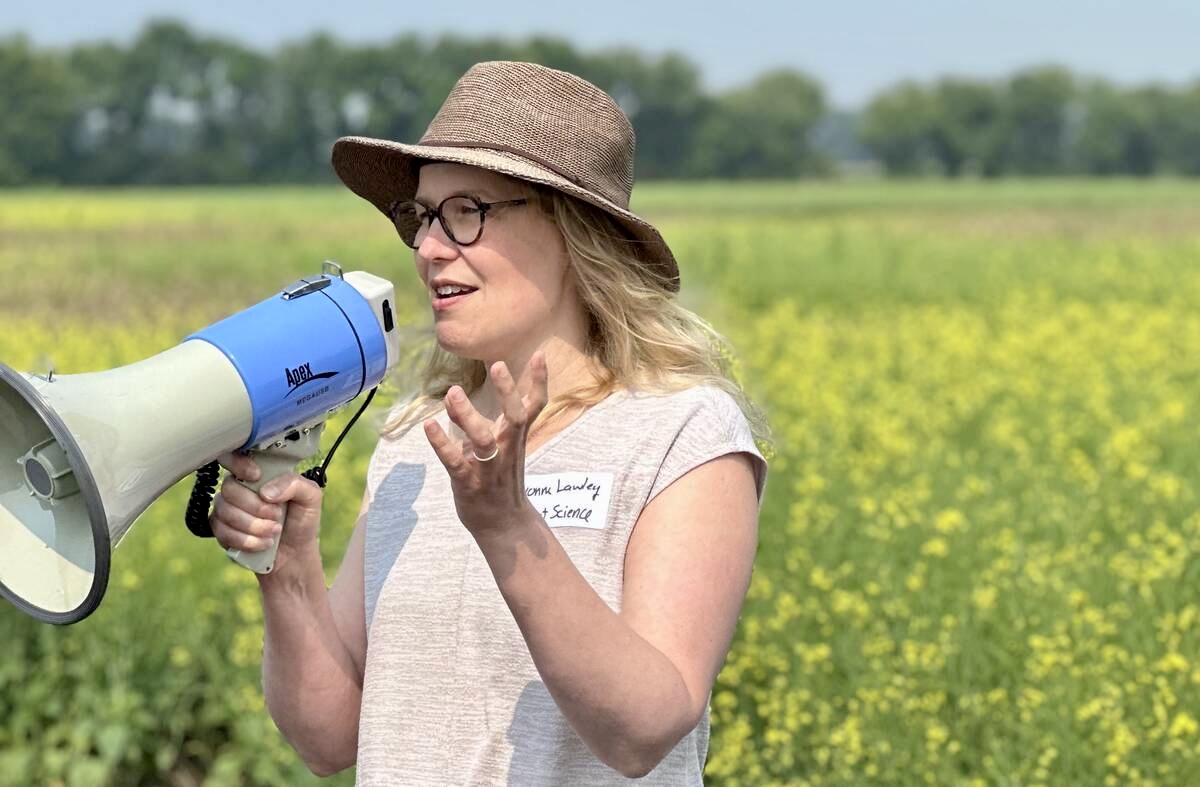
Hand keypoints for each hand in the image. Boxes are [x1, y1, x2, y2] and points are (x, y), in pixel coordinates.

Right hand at [209, 452, 323, 572]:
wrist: (295, 553)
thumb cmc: (302, 520)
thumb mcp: (310, 497)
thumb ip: (294, 484)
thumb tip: (265, 491)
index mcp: (259, 474)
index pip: (234, 457)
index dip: (239, 464)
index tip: (256, 476)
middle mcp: (239, 488)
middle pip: (229, 488)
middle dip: (256, 506)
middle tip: (277, 515)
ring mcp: (227, 509)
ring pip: (225, 511)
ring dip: (254, 526)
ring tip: (274, 531)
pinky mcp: (222, 530)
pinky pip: (222, 532)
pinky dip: (246, 540)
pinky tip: (263, 543)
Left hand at [423, 352, 549, 536]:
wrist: (504, 525)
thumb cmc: (498, 479)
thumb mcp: (496, 446)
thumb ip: (475, 420)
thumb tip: (455, 395)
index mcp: (517, 438)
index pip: (534, 406)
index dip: (539, 382)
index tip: (541, 354)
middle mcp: (507, 449)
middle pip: (514, 418)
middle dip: (508, 392)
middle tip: (498, 365)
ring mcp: (489, 467)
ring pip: (483, 440)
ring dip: (468, 416)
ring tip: (453, 393)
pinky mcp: (469, 483)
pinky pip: (455, 462)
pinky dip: (442, 444)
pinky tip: (429, 426)